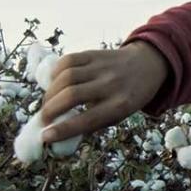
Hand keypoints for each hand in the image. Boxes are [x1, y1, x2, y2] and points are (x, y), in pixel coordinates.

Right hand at [40, 41, 168, 142]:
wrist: (147, 65)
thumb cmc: (127, 97)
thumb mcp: (118, 115)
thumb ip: (92, 122)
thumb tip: (57, 132)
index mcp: (120, 105)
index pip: (88, 119)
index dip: (63, 129)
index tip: (45, 136)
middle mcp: (112, 85)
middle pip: (72, 95)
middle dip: (50, 109)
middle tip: (44, 119)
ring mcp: (103, 67)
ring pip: (66, 76)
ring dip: (50, 93)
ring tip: (48, 103)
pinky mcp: (95, 53)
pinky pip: (68, 60)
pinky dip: (55, 73)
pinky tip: (53, 83)